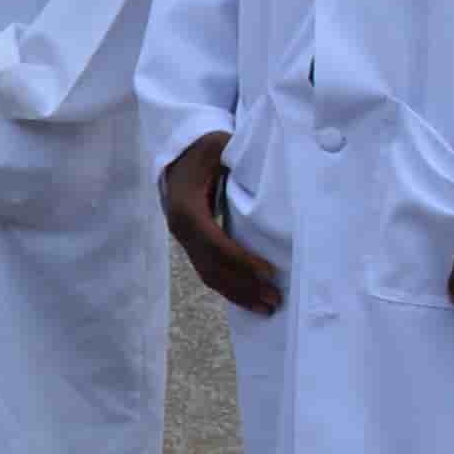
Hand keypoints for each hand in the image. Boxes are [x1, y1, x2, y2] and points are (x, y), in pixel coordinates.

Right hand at [155, 136, 281, 316]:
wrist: (179, 153)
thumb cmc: (204, 149)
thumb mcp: (220, 145)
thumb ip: (238, 156)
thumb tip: (270, 168)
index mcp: (186, 207)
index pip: (215, 242)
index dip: (241, 260)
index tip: (270, 272)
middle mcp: (180, 228)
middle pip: (212, 266)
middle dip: (244, 286)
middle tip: (275, 300)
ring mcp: (183, 239)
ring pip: (208, 274)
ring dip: (237, 293)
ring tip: (267, 307)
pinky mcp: (191, 244)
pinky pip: (208, 271)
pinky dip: (229, 287)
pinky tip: (248, 298)